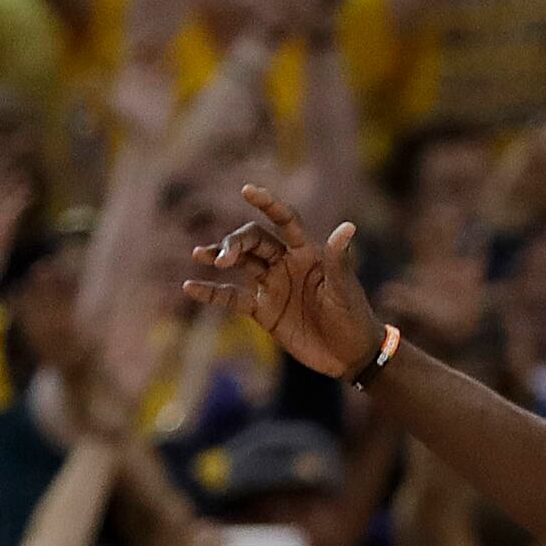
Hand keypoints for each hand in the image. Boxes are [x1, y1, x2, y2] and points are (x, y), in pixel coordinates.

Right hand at [183, 184, 384, 378]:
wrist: (349, 355)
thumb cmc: (353, 317)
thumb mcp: (345, 290)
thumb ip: (338, 261)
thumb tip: (348, 227)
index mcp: (307, 252)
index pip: (284, 221)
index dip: (268, 204)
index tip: (247, 190)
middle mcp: (286, 263)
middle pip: (254, 241)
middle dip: (235, 244)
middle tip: (223, 259)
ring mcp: (272, 285)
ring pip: (241, 263)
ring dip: (220, 256)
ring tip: (200, 254)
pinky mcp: (263, 310)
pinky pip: (232, 297)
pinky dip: (212, 293)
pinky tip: (191, 288)